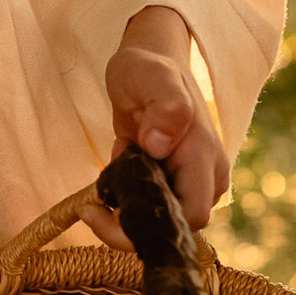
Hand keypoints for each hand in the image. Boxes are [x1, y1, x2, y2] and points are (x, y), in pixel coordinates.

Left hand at [87, 4, 230, 234]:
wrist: (148, 64)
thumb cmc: (149, 68)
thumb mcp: (151, 77)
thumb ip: (164, 105)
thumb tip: (159, 144)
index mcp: (204, 158)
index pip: (190, 218)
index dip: (148, 228)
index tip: (106, 212)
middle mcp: (203, 178)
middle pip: (173, 229)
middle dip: (129, 229)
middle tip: (91, 209)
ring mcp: (188, 182)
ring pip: (159, 223)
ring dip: (124, 217)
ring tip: (99, 189)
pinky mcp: (169, 184)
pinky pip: (147, 210)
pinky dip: (123, 204)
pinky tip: (111, 178)